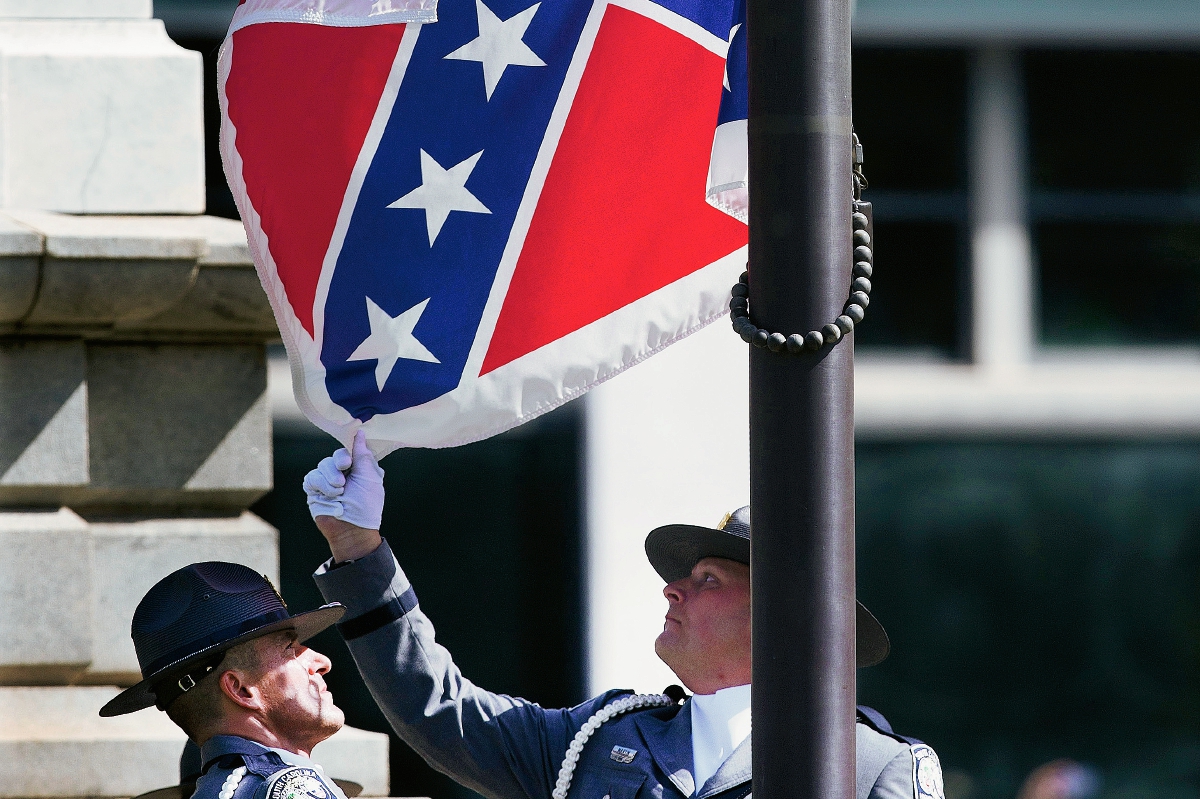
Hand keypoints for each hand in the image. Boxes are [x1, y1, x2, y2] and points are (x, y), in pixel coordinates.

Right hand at [304, 430, 384, 561]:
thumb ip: (363, 454)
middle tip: (345, 472)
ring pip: (322, 465)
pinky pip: (312, 477)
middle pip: (335, 456)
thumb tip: (361, 432)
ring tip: (340, 491)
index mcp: (358, 469)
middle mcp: (343, 473)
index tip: (349, 459)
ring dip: (331, 478)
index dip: (348, 451)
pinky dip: (321, 484)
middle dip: (339, 462)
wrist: (351, 529)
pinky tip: (330, 494)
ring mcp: (327, 481)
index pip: (350, 450)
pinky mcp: (315, 490)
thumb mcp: (369, 477)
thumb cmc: (366, 505)